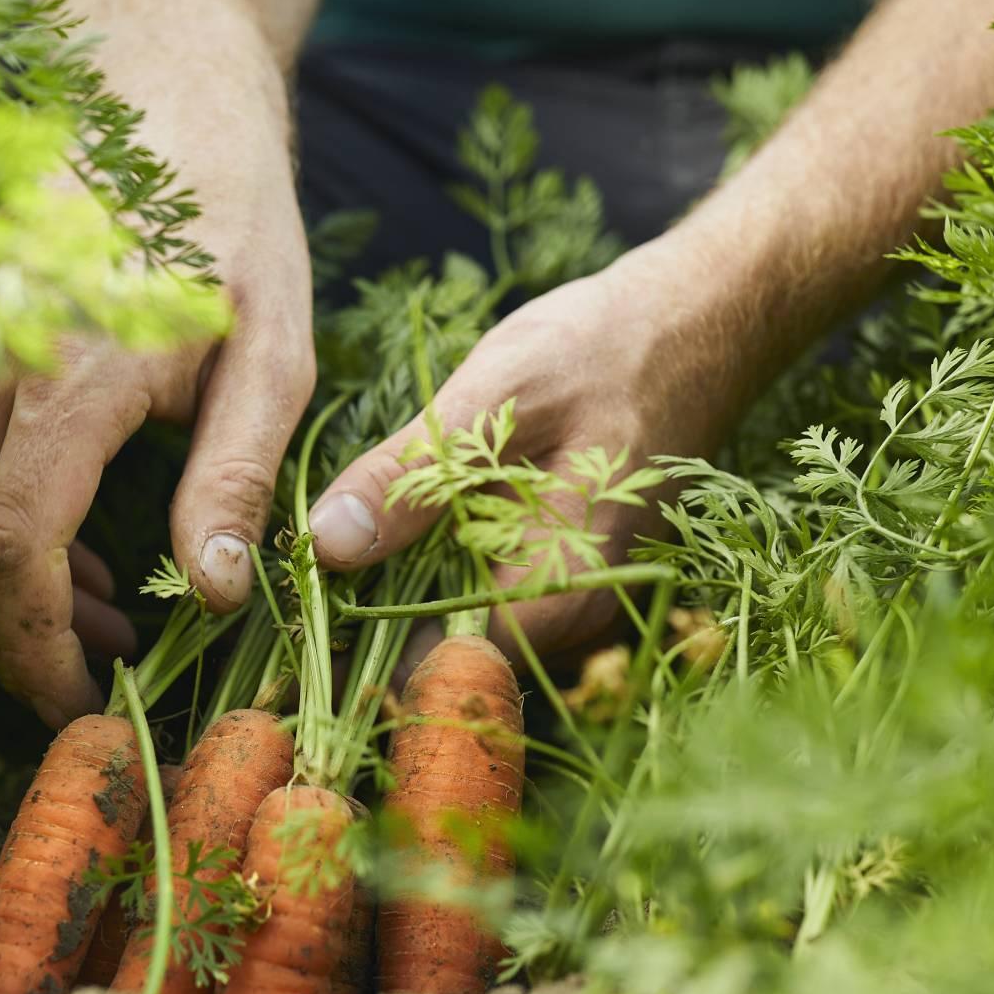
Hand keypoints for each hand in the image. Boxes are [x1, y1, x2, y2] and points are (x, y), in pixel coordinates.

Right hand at [0, 201, 314, 726]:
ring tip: (108, 605)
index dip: (38, 649)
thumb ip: (234, 477)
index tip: (87, 705)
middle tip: (109, 670)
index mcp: (68, 367)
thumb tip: (211, 596)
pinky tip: (72, 535)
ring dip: (9, 584)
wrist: (158, 86)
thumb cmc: (234, 216)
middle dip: (22, 634)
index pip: (9, 550)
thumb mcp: (275, 352)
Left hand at [304, 242, 766, 662]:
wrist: (699, 321)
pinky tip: (399, 537)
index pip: (444, 672)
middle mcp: (579, 620)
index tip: (294, 636)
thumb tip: (328, 545)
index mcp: (562, 592)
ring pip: (469, 632)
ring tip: (333, 567)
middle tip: (296, 601)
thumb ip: (413, 475)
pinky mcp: (570, 574)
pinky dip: (439, 575)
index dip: (362, 662)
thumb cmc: (606, 347)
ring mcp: (580, 602)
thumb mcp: (496, 393)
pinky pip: (492, 599)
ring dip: (400, 603)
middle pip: (452, 661)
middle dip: (371, 635)